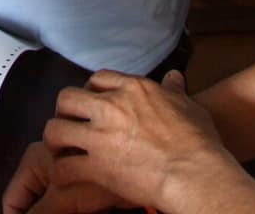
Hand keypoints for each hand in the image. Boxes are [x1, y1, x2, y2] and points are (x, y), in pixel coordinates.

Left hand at [34, 70, 254, 213]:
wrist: (195, 174)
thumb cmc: (199, 144)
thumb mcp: (189, 107)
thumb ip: (175, 91)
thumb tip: (174, 78)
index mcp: (134, 90)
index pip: (99, 79)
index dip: (91, 90)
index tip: (92, 103)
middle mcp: (112, 107)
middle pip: (68, 97)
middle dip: (65, 110)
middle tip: (69, 122)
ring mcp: (101, 136)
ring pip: (56, 130)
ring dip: (55, 140)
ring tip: (59, 149)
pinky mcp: (97, 166)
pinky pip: (64, 167)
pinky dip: (61, 172)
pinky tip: (65, 176)